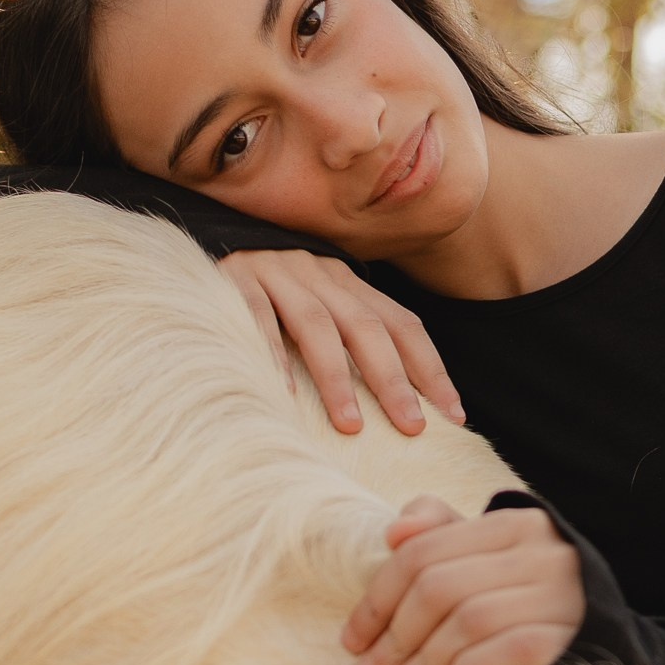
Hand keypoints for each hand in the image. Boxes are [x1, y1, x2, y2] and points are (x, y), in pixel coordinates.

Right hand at [221, 249, 466, 435]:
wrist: (211, 236)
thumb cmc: (269, 292)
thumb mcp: (318, 304)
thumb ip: (351, 338)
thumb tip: (398, 402)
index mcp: (349, 282)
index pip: (402, 324)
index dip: (431, 369)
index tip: (453, 416)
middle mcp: (320, 274)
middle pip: (367, 327)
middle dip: (393, 380)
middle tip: (412, 428)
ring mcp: (277, 274)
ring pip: (317, 325)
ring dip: (337, 377)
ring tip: (350, 426)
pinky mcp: (234, 281)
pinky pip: (257, 320)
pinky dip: (273, 355)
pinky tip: (284, 394)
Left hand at [342, 496, 583, 664]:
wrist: (606, 635)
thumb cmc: (527, 598)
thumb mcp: (487, 558)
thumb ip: (439, 534)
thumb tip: (394, 531)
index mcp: (512, 524)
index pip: (423, 551)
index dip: (377, 597)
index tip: (353, 639)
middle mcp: (539, 552)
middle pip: (439, 587)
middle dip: (394, 636)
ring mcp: (558, 594)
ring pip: (467, 621)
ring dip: (422, 664)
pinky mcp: (568, 637)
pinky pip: (504, 653)